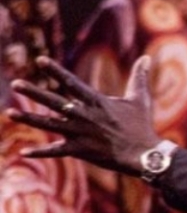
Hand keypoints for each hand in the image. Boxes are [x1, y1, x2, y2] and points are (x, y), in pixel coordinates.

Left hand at [7, 56, 159, 175]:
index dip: (56, 71)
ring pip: (50, 125)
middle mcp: (85, 116)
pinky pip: (56, 151)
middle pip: (54, 102)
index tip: (40, 60)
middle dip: (34, 92)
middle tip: (16, 83)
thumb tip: (147, 57)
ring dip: (29, 119)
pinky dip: (41, 152)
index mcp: (97, 102)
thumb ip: (139, 77)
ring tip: (10, 113)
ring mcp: (81, 134)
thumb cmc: (142, 126)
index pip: (72, 83)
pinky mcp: (81, 150)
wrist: (145, 154)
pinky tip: (23, 152)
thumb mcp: (140, 99)